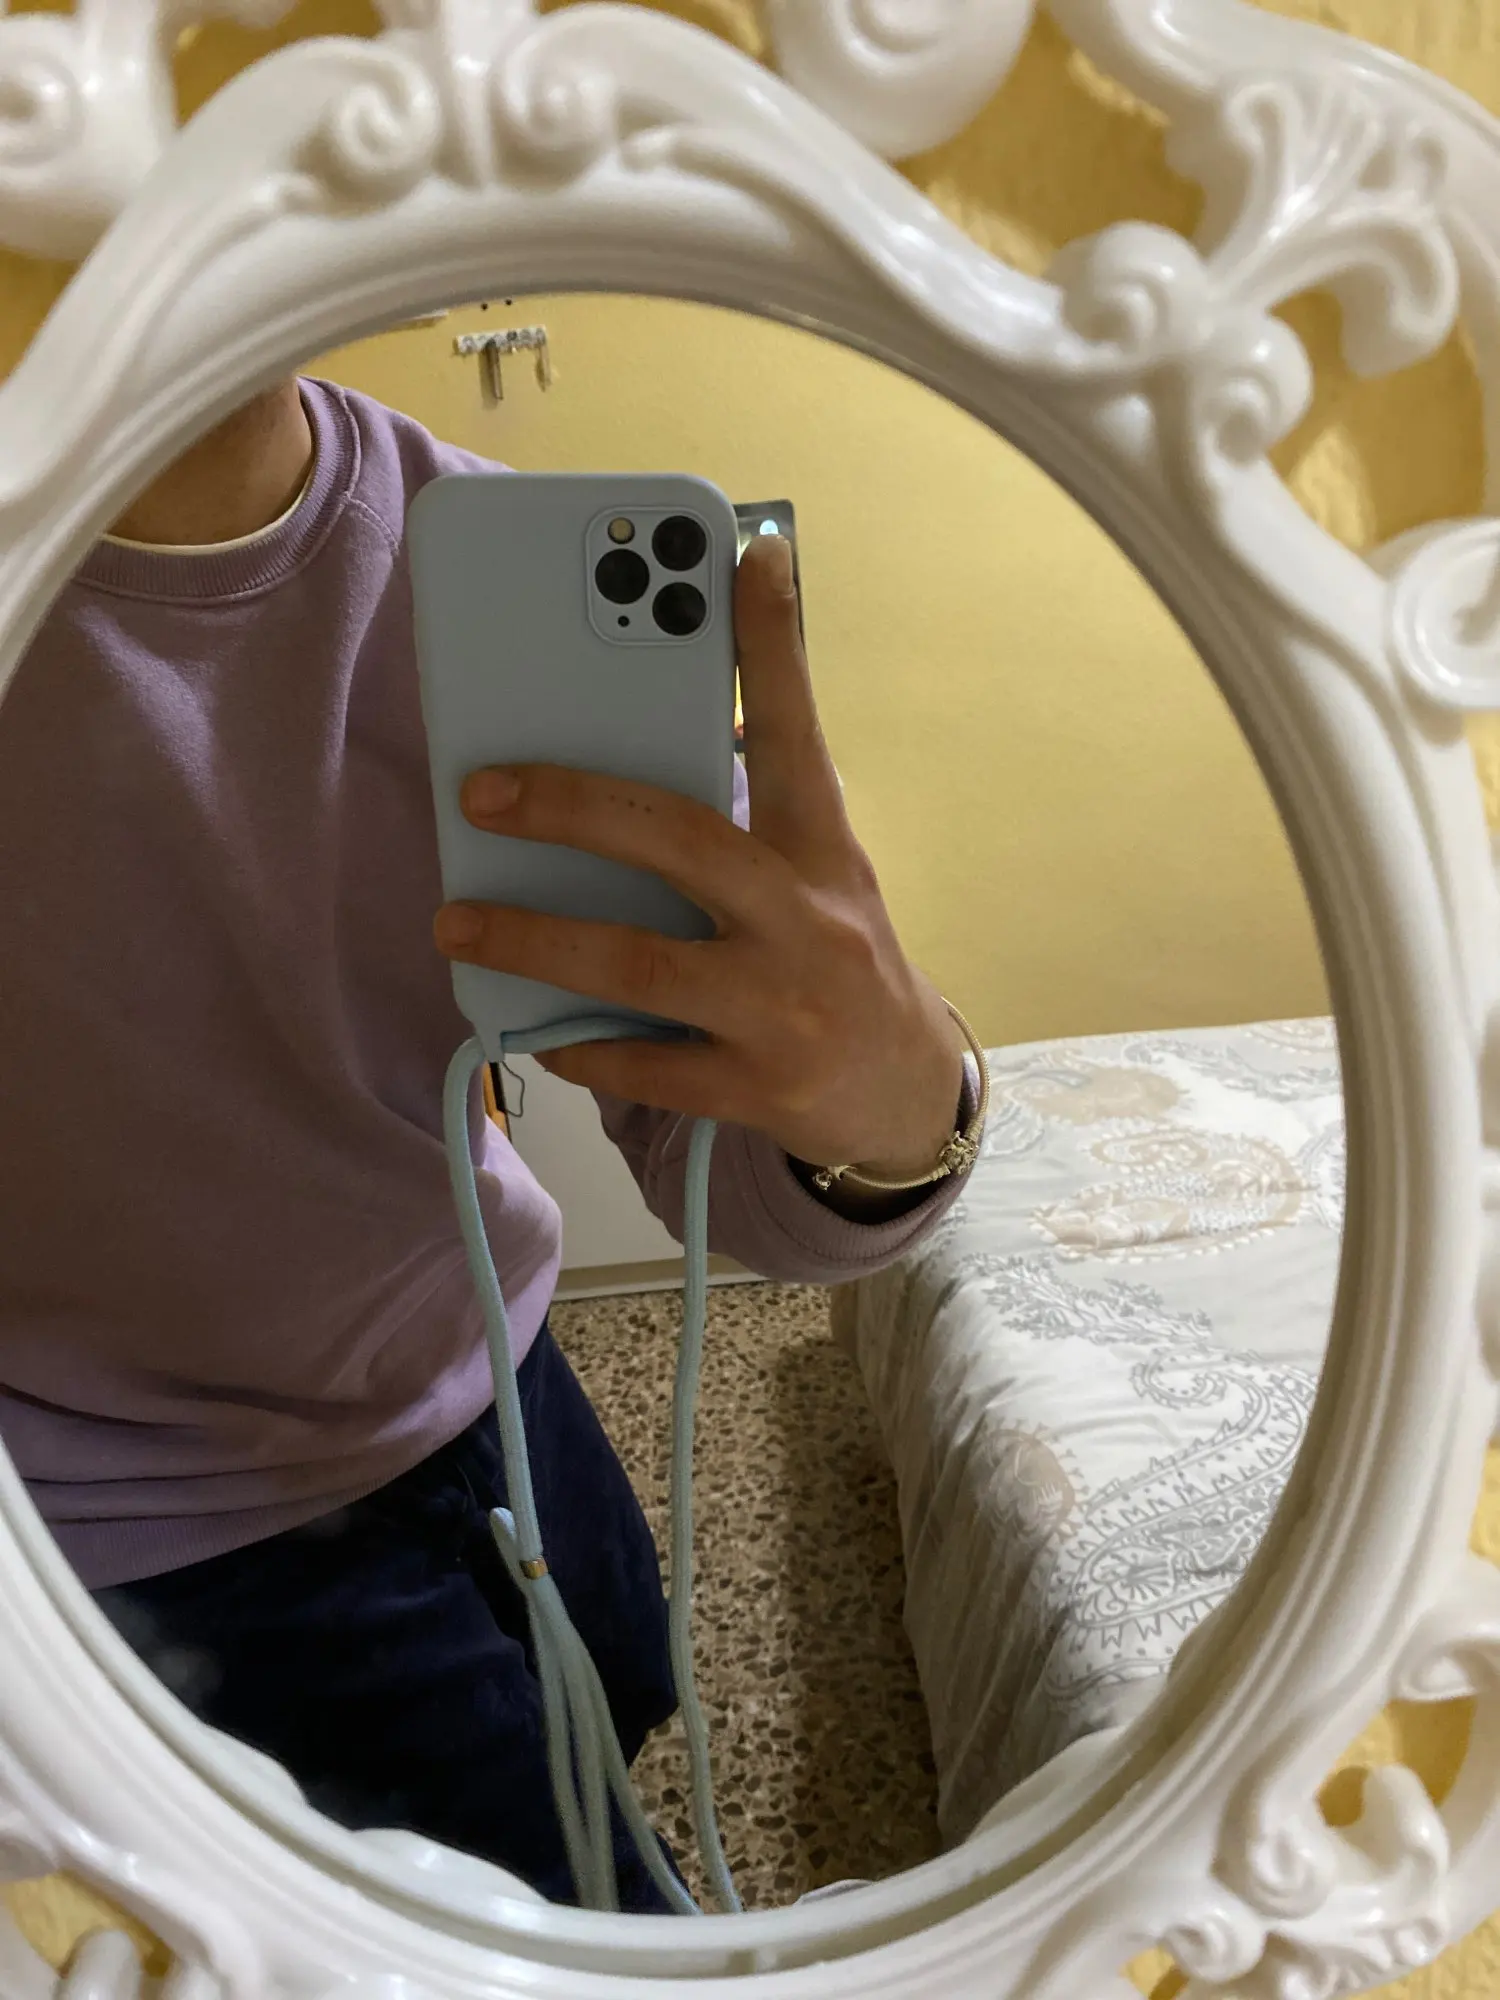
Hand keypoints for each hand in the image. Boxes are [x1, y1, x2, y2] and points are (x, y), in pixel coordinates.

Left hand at [433, 535, 964, 1182]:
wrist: (901, 1094)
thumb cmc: (837, 963)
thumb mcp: (820, 877)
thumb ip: (745, 819)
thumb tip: (624, 757)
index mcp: (823, 852)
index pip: (800, 732)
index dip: (774, 642)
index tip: (750, 551)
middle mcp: (806, 920)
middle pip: (681, 841)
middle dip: (571, 806)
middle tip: (482, 789)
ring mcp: (782, 1008)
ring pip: (639, 967)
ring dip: (534, 942)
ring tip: (456, 925)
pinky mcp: (757, 1088)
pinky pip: (644, 1066)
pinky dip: (580, 1048)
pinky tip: (535, 1033)